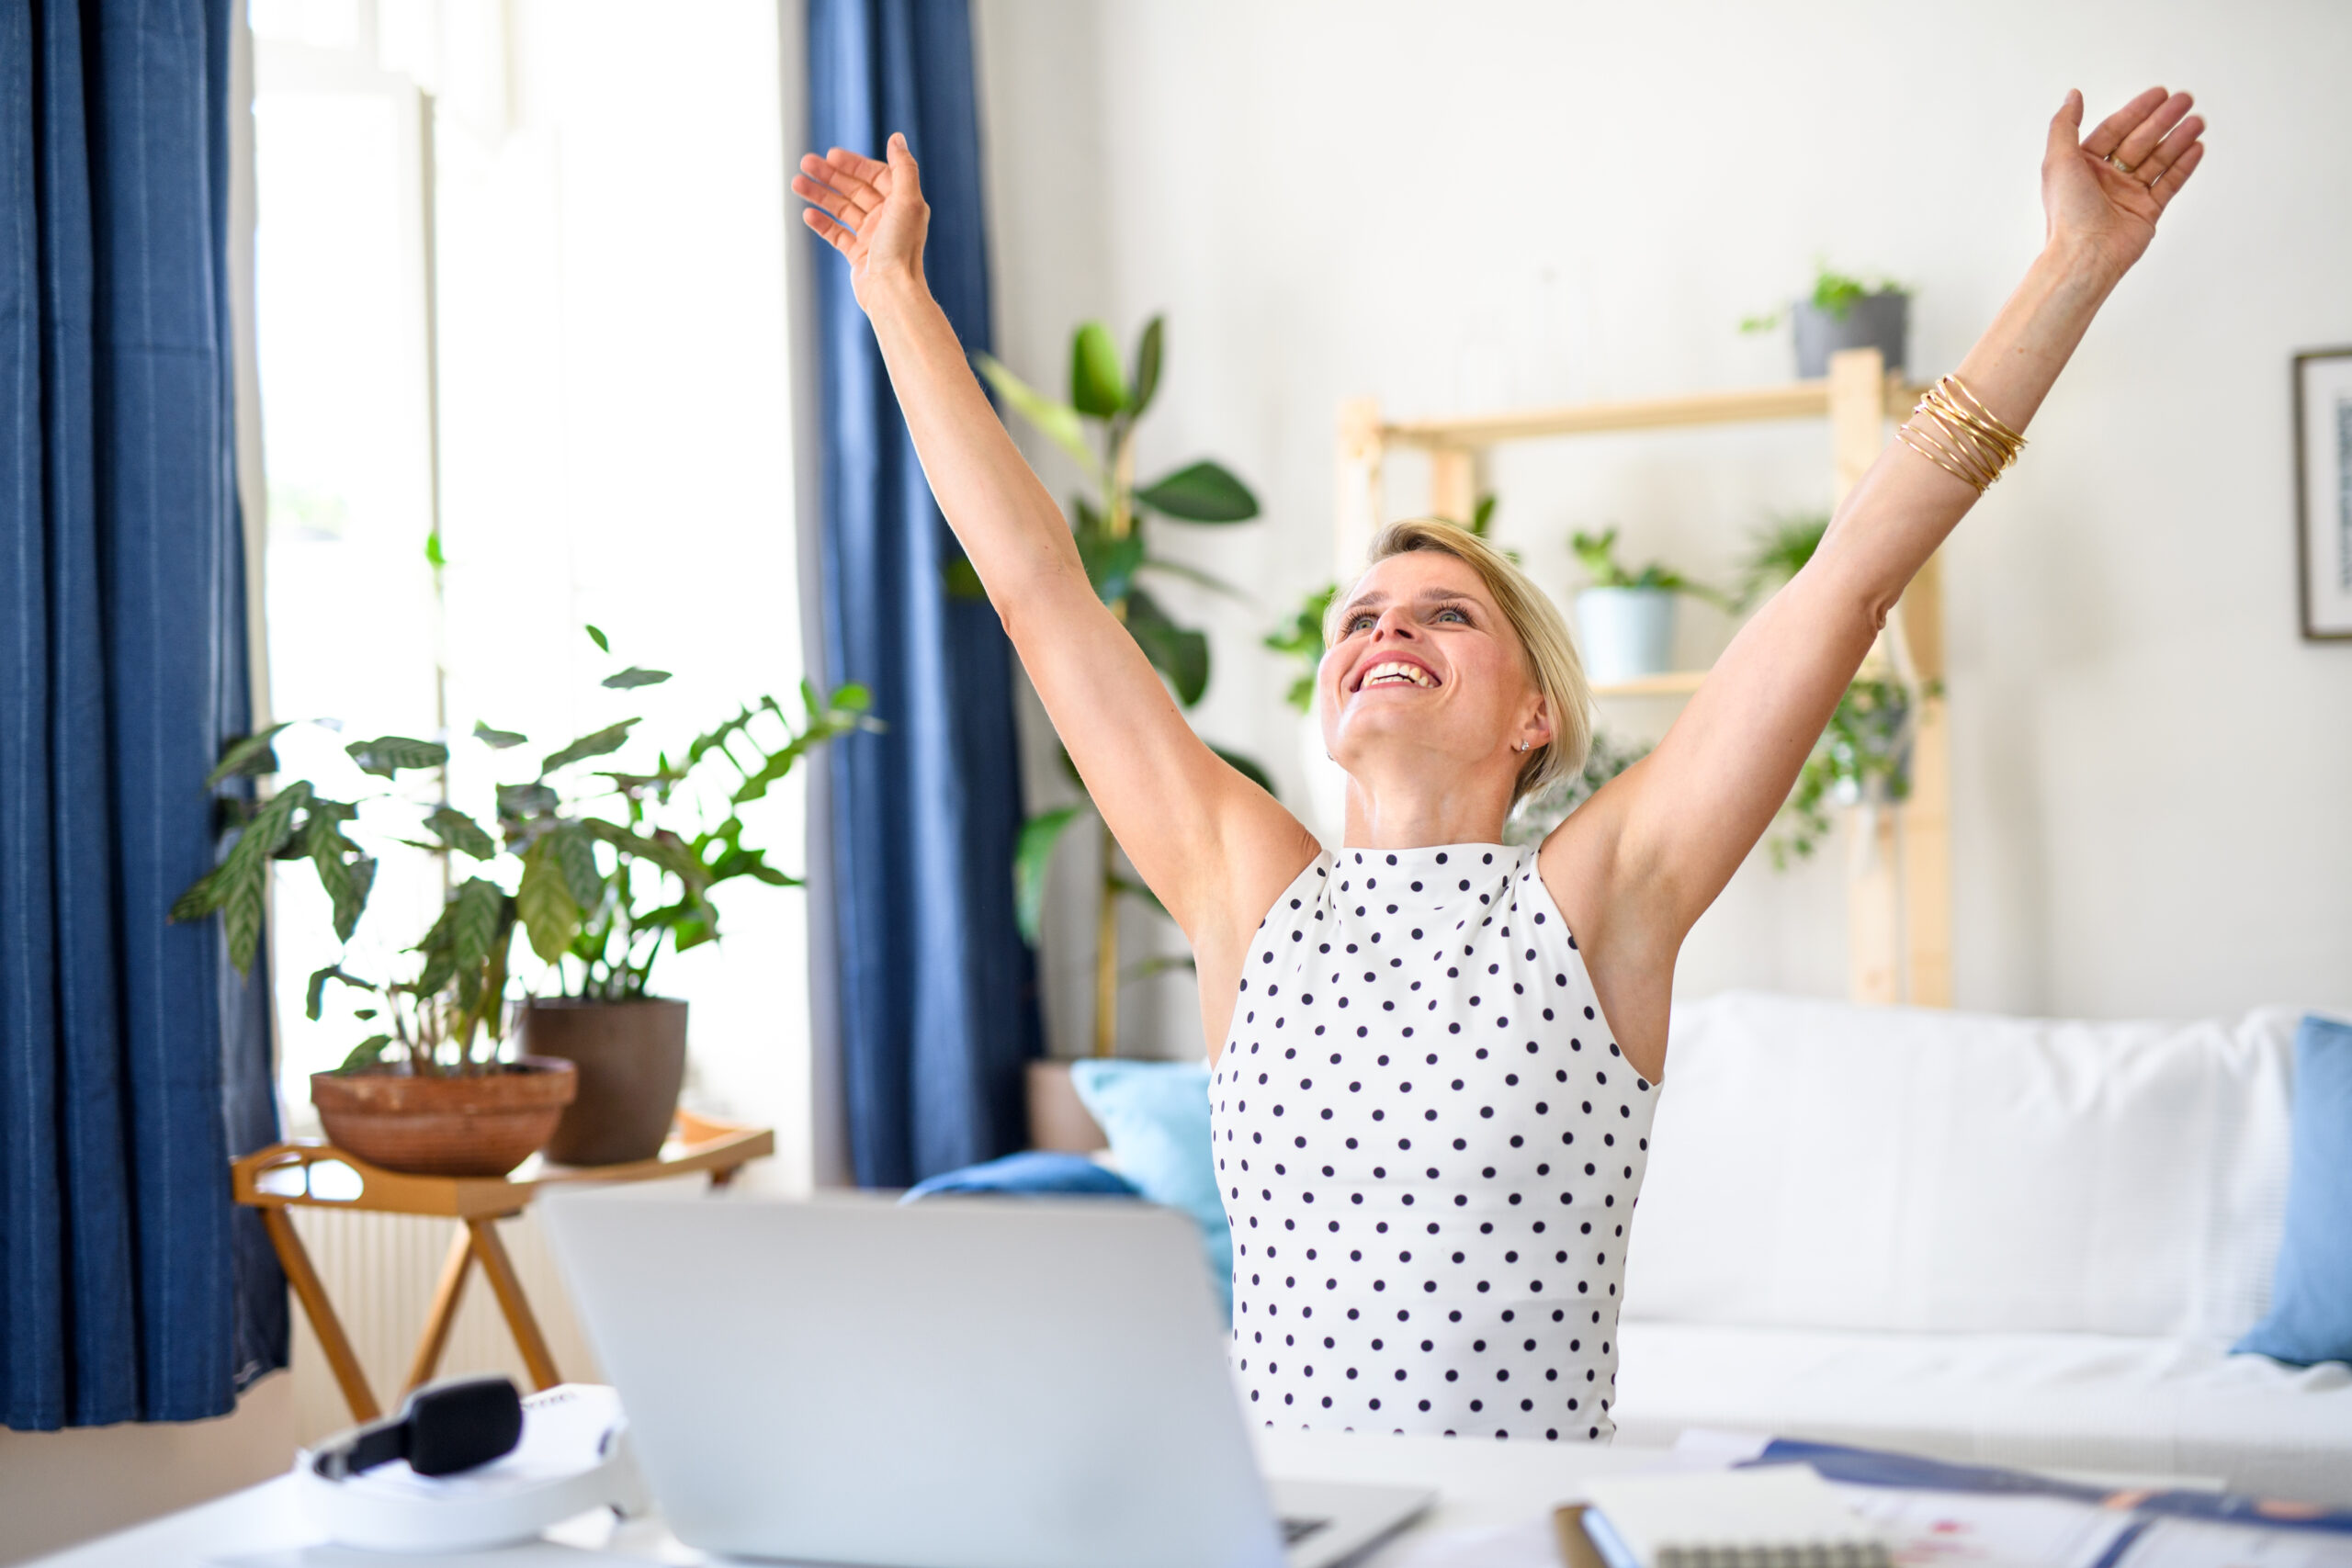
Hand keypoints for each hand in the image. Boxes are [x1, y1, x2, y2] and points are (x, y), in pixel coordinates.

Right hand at [793, 133, 929, 310]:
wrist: (892, 292)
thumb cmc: (900, 247)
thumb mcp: (907, 201)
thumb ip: (903, 167)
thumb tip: (897, 137)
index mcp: (901, 203)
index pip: (874, 175)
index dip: (853, 164)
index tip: (830, 155)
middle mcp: (887, 218)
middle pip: (855, 189)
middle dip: (830, 176)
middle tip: (805, 163)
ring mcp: (872, 237)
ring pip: (842, 210)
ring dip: (820, 195)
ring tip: (796, 184)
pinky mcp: (858, 256)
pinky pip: (837, 234)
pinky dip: (822, 224)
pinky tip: (807, 215)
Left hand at [2043, 87, 2205, 279]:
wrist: (2085, 254)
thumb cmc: (2068, 212)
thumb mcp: (2058, 160)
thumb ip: (2065, 124)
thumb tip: (2073, 95)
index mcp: (2084, 166)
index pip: (2115, 130)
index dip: (2138, 110)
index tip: (2160, 93)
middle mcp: (2105, 179)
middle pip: (2140, 141)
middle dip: (2163, 120)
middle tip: (2186, 100)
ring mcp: (2128, 195)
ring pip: (2158, 160)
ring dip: (2178, 139)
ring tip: (2197, 121)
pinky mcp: (2146, 212)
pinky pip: (2169, 184)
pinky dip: (2183, 165)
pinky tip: (2196, 147)